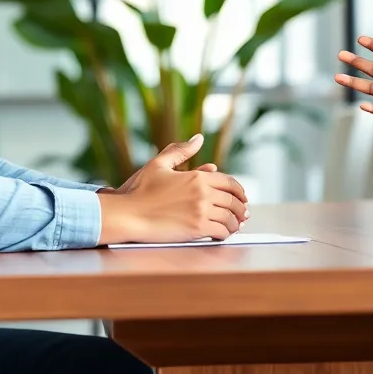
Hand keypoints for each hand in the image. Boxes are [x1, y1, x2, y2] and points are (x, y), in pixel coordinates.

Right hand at [99, 134, 248, 244]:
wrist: (129, 215)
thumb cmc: (140, 191)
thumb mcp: (158, 165)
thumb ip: (180, 151)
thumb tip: (198, 138)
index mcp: (197, 177)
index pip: (229, 183)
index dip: (239, 192)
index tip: (242, 198)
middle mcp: (203, 193)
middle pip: (234, 201)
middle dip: (241, 209)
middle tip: (243, 214)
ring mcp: (201, 211)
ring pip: (230, 218)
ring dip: (235, 223)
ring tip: (235, 226)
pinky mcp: (197, 229)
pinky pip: (221, 232)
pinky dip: (225, 234)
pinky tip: (222, 234)